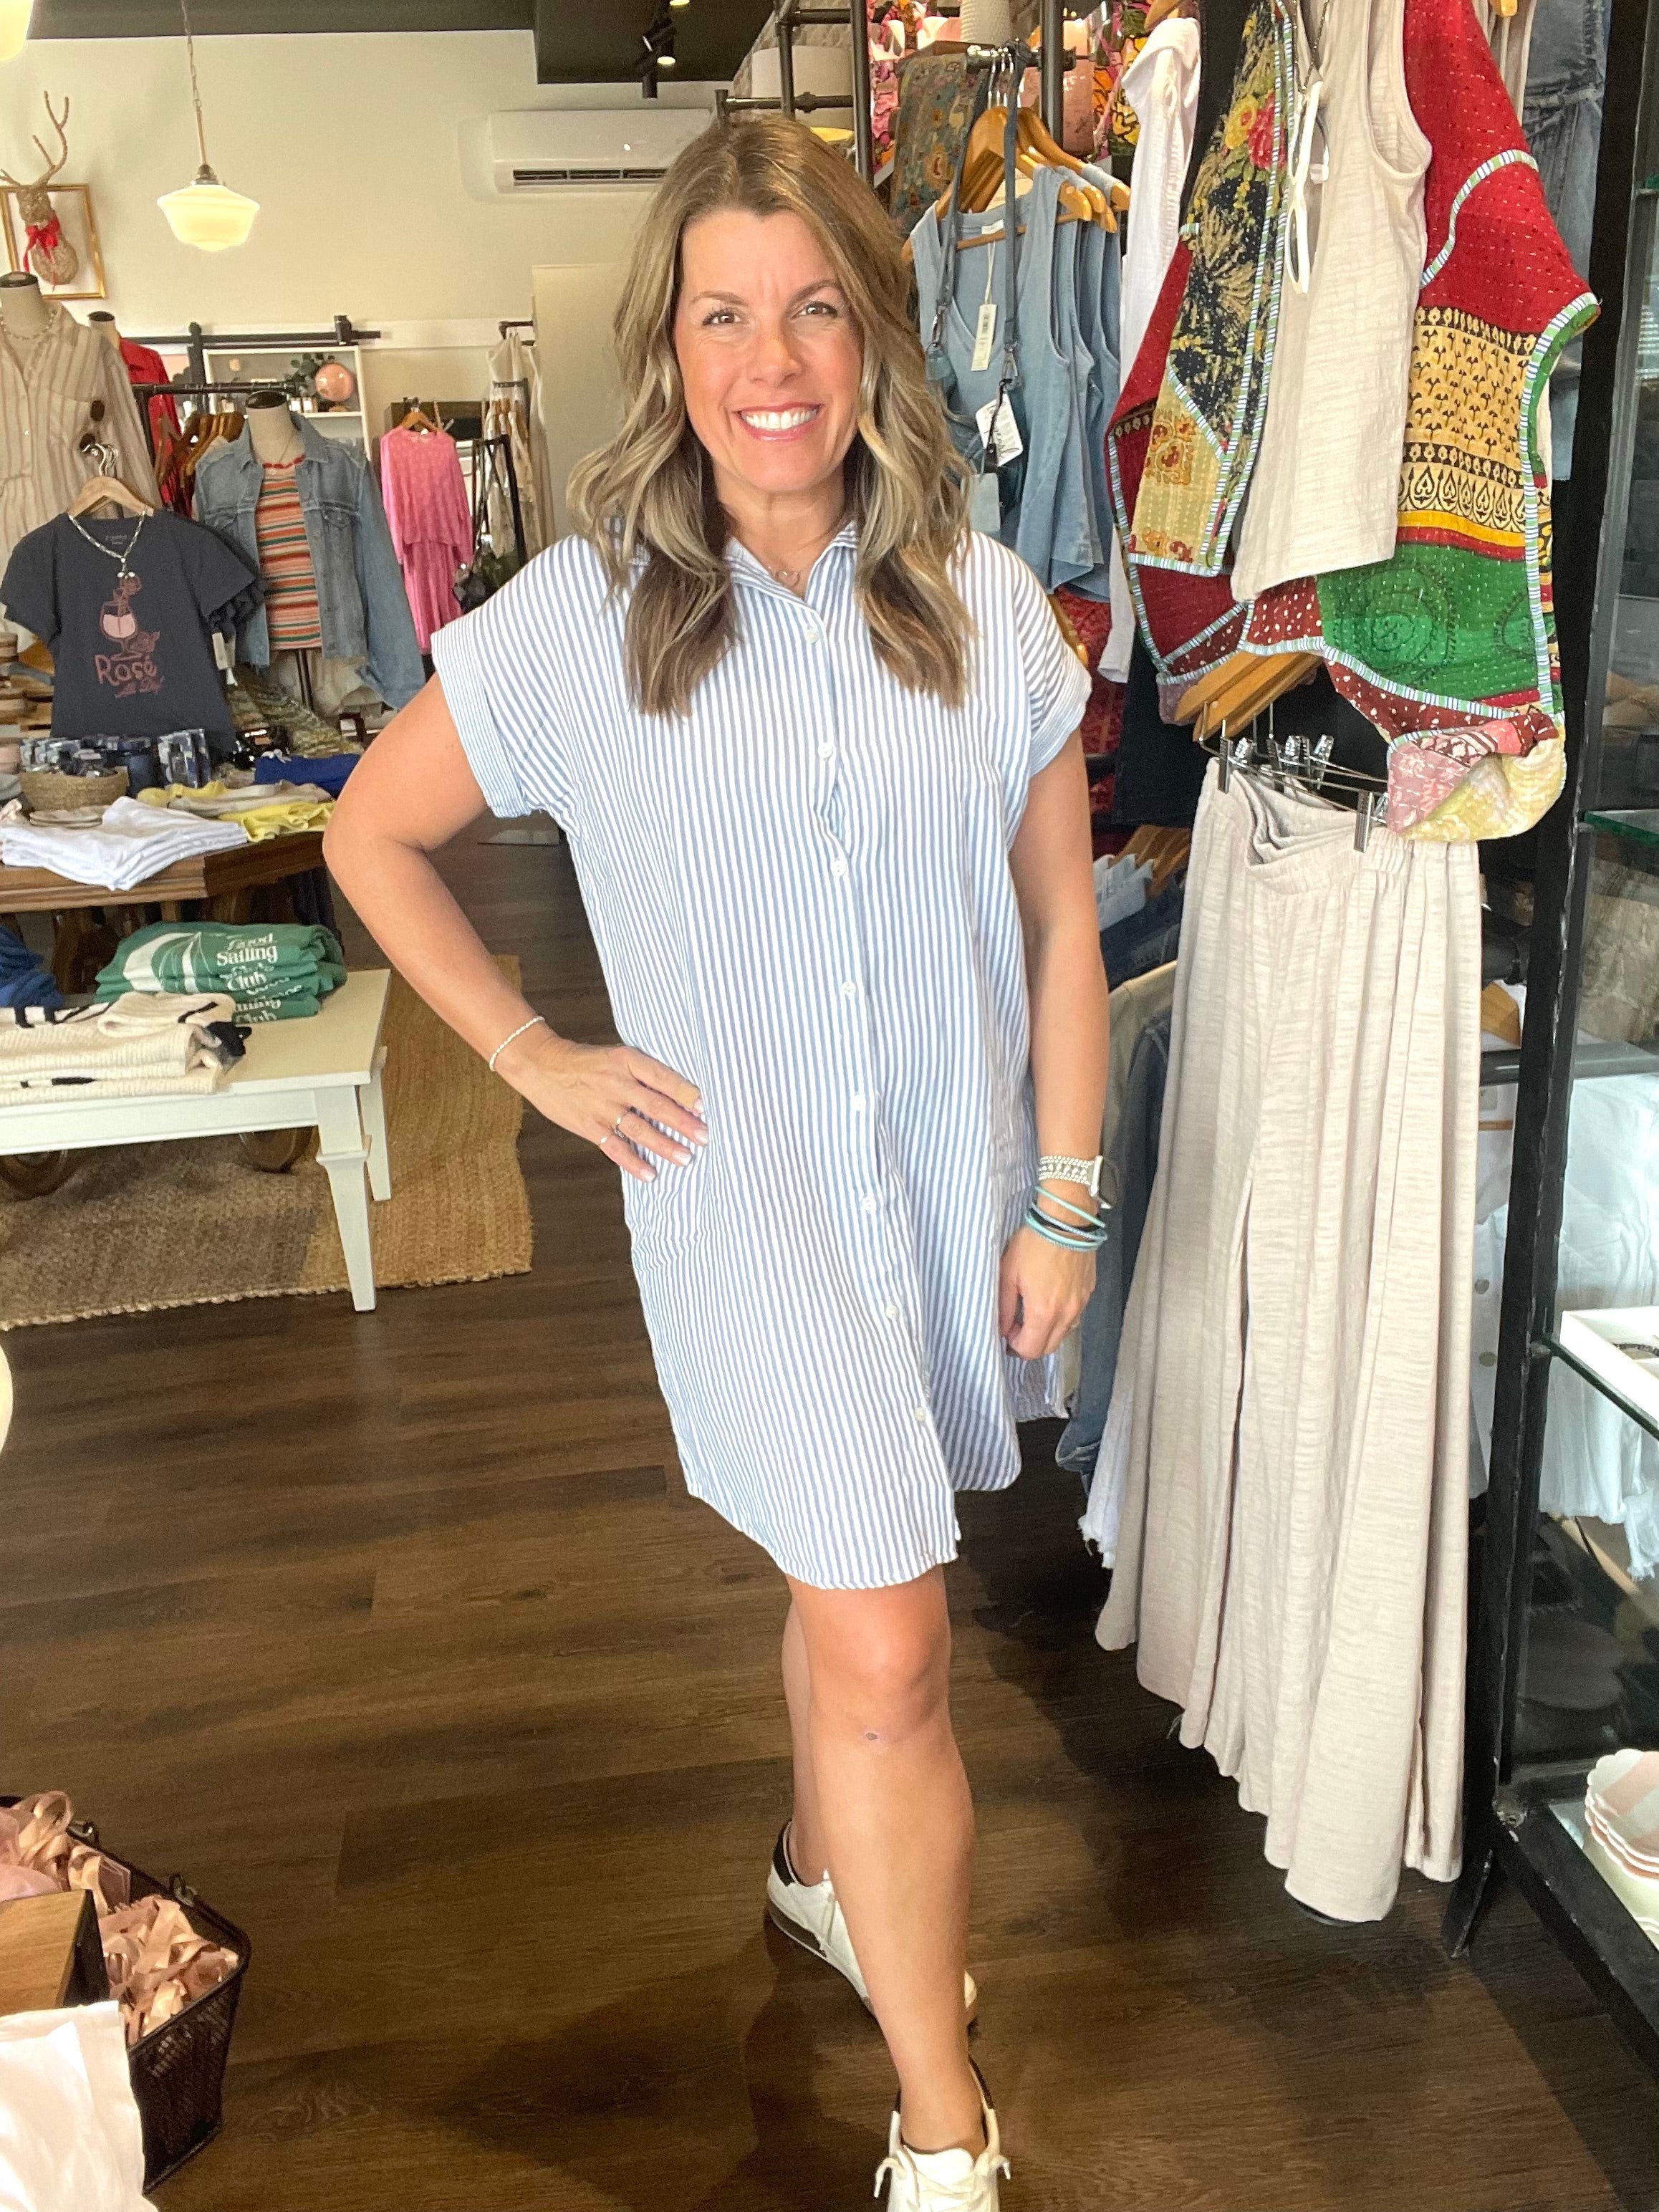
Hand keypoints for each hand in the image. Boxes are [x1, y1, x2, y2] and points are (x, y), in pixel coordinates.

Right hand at [496, 1024, 705, 1182]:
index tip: (705, 1106)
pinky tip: (650, 1174)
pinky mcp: (589, 1126)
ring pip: (639, 1129)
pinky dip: (633, 1162)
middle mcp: (617, 1083)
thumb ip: (643, 1073)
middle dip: (683, 1123)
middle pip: (656, 1105)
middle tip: (705, 1137)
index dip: (685, 1092)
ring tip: (685, 1158)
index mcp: (627, 1060)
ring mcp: (602, 1106)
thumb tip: (679, 1094)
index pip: (663, 1077)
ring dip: (664, 1146)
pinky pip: (615, 1147)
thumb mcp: (616, 1056)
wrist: (541, 1065)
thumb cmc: (585, 1061)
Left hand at [998, 1222, 1095, 1358]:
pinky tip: (1050, 1301)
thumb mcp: (1008, 1273)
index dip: (1016, 1346)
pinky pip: (1074, 1317)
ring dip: (1047, 1332)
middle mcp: (1066, 1313)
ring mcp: (1080, 1304)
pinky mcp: (1088, 1293)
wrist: (1066, 1221)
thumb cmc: (1034, 1243)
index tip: (1008, 1330)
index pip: (1031, 1350)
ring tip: (1033, 1312)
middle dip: (1031, 1343)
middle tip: (1018, 1325)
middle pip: (1049, 1347)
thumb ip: (1004, 1307)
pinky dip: (1060, 1318)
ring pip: (1063, 1334)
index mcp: (1044, 1311)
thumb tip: (1003, 1329)